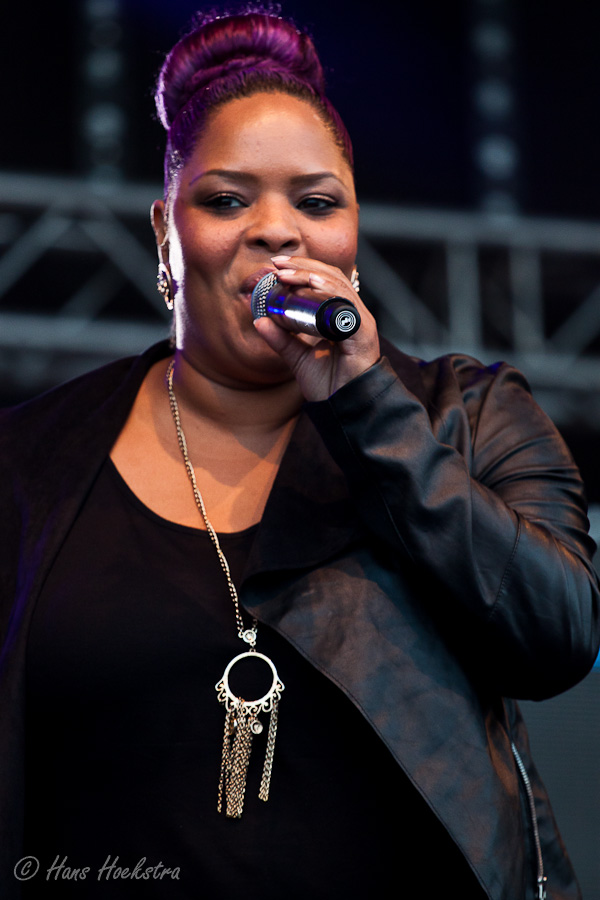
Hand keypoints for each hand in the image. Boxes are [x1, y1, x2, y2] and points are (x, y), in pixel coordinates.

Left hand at [253, 255, 379, 400]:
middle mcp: (353, 315)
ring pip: (338, 287)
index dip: (302, 270)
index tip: (276, 266)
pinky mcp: (363, 333)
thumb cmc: (329, 386)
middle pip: (331, 278)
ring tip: (286, 273)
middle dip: (303, 267)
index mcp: (340, 317)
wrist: (343, 410)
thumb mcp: (298, 359)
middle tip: (277, 264)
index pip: (324, 282)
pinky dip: (328, 292)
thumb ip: (281, 339)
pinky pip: (346, 306)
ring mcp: (360, 323)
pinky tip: (311, 285)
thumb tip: (259, 321)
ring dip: (311, 275)